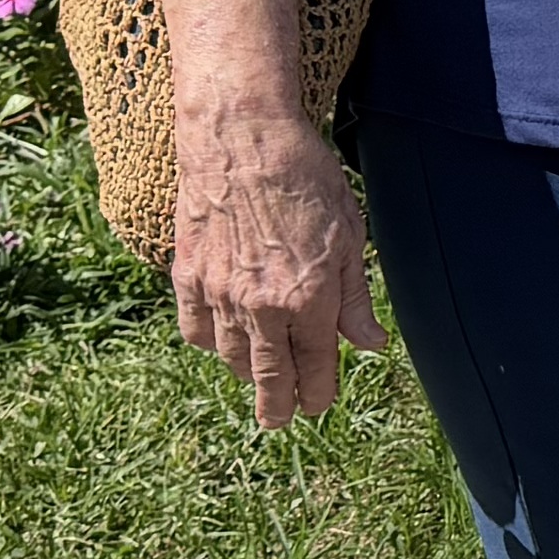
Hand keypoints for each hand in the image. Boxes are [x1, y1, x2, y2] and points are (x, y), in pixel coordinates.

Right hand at [171, 99, 378, 426]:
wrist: (241, 137)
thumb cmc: (305, 177)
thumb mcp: (350, 235)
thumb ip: (355, 298)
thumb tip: (372, 344)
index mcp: (309, 297)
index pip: (316, 365)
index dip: (318, 393)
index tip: (319, 406)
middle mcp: (262, 304)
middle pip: (270, 376)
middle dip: (279, 404)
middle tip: (282, 421)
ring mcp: (219, 293)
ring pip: (232, 358)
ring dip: (248, 375)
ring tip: (260, 381)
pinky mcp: (187, 275)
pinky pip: (195, 331)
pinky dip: (211, 345)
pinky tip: (224, 344)